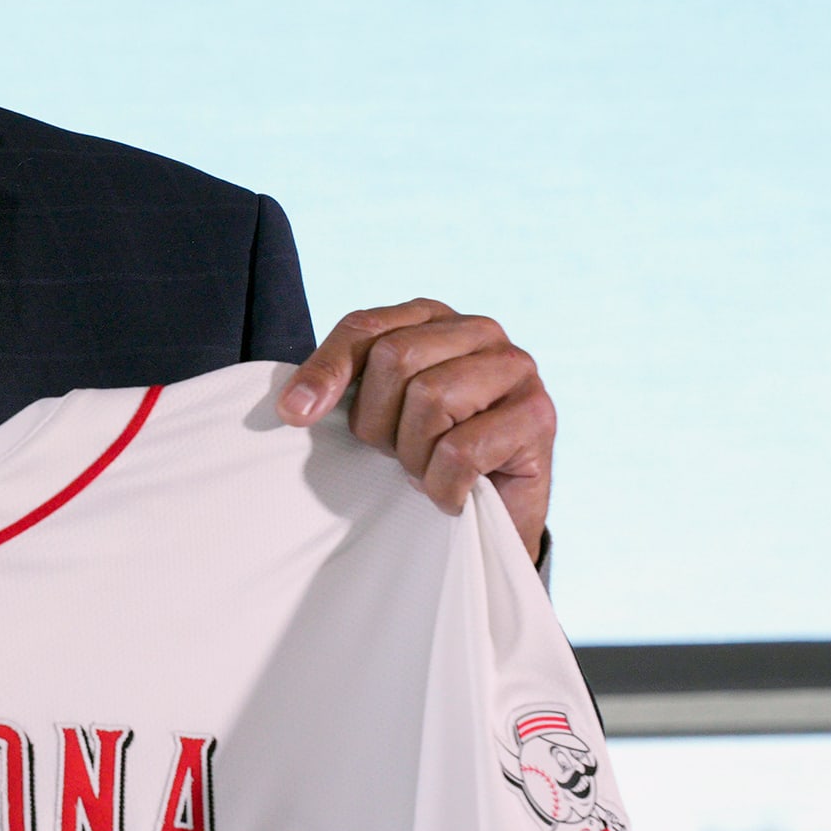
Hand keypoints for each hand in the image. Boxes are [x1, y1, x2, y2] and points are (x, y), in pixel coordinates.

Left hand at [276, 299, 554, 561]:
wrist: (497, 513)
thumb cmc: (430, 451)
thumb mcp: (378, 412)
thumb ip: (341, 387)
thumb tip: (293, 406)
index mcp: (433, 317)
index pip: (364, 327)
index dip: (326, 371)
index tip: (296, 414)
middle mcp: (479, 330)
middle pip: (395, 358)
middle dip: (380, 422)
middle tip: (396, 455)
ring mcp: (516, 368)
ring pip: (430, 399)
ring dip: (415, 456)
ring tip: (428, 471)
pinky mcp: (538, 416)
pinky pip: (461, 451)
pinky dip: (443, 486)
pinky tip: (452, 495)